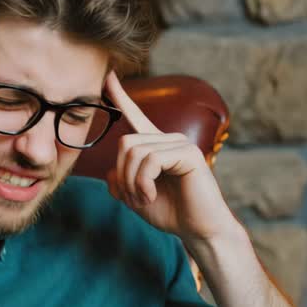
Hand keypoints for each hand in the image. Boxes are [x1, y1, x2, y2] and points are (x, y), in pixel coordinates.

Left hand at [104, 71, 237, 243]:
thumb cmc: (171, 213)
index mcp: (156, 147)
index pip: (135, 117)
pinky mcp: (188, 153)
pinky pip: (151, 160)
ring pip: (135, 152)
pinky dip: (143, 183)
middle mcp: (169, 140)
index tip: (108, 76)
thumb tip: (111, 171)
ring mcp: (180, 144)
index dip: (121, 97)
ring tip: (145, 199)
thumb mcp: (135, 198)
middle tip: (134, 199)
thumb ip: (121, 182)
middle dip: (122, 176)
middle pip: (125, 143)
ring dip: (132, 183)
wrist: (198, 230)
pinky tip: (152, 196)